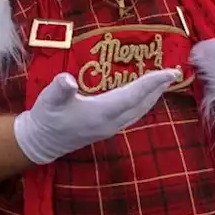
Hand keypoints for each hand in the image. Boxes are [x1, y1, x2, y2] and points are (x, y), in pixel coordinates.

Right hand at [13, 69, 180, 164]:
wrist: (41, 142)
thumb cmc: (46, 117)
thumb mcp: (49, 100)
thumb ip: (59, 89)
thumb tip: (67, 80)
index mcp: (101, 113)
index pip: (133, 96)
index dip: (151, 83)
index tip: (168, 72)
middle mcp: (111, 122)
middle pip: (142, 104)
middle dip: (158, 88)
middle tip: (174, 73)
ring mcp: (110, 128)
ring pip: (139, 111)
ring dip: (153, 97)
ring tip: (163, 83)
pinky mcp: (106, 129)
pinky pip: (132, 115)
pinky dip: (142, 103)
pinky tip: (142, 97)